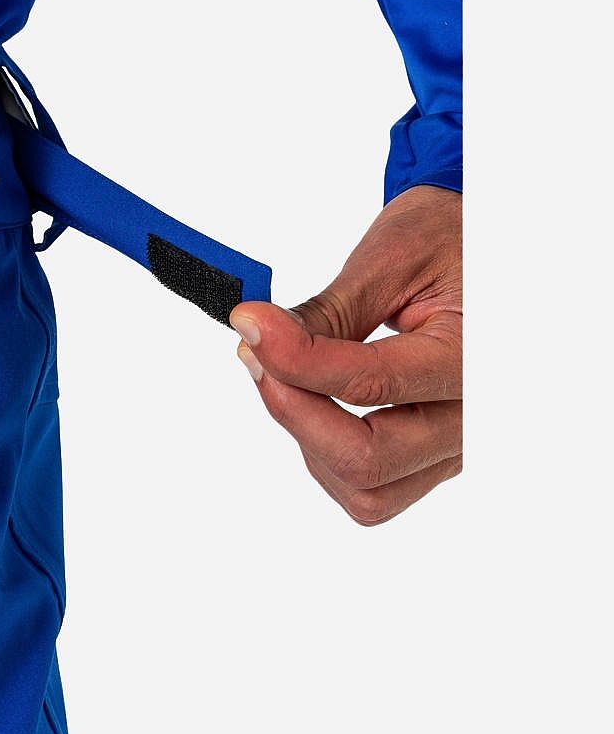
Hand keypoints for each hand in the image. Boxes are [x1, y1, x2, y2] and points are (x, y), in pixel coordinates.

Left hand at [229, 185, 461, 525]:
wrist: (484, 249)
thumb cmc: (449, 242)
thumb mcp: (391, 259)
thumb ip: (326, 313)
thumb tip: (258, 339)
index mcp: (476, 360)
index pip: (372, 384)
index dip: (295, 359)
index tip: (249, 323)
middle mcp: (474, 420)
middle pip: (368, 461)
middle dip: (295, 411)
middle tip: (257, 355)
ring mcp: (456, 449)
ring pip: (366, 491)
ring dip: (307, 439)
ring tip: (286, 372)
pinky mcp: (433, 459)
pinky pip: (371, 489)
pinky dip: (324, 453)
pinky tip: (312, 398)